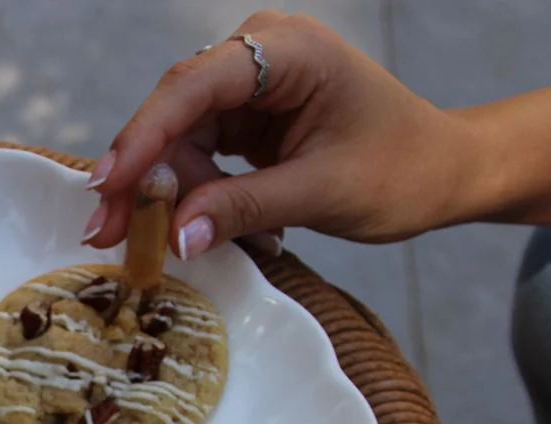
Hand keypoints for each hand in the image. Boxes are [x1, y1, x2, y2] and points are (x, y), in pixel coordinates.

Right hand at [83, 11, 475, 258]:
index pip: (193, 87)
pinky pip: (197, 154)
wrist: (444, 171)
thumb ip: (243, 209)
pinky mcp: (245, 117)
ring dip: (170, 195)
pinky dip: (195, 196)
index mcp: (289, 51)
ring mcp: (249, 86)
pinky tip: (206, 228)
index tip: (107, 186)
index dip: (142, 137)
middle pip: (174, 114)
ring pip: (178, 139)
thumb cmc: (403, 170)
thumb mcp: (322, 193)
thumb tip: (174, 238)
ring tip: (182, 245)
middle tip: (111, 235)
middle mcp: (260, 55)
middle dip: (143, 177)